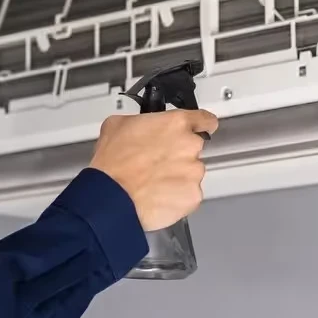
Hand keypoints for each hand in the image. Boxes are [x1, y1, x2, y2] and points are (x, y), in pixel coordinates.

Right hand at [88, 109, 218, 231]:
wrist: (111, 197)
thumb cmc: (113, 164)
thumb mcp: (118, 124)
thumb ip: (142, 121)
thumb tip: (143, 125)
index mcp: (176, 124)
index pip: (206, 120)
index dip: (202, 125)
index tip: (201, 129)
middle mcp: (190, 146)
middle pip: (194, 148)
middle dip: (180, 154)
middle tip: (158, 162)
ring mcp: (194, 172)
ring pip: (192, 173)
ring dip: (178, 176)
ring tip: (153, 182)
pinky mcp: (193, 196)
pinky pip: (189, 194)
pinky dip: (177, 196)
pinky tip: (158, 195)